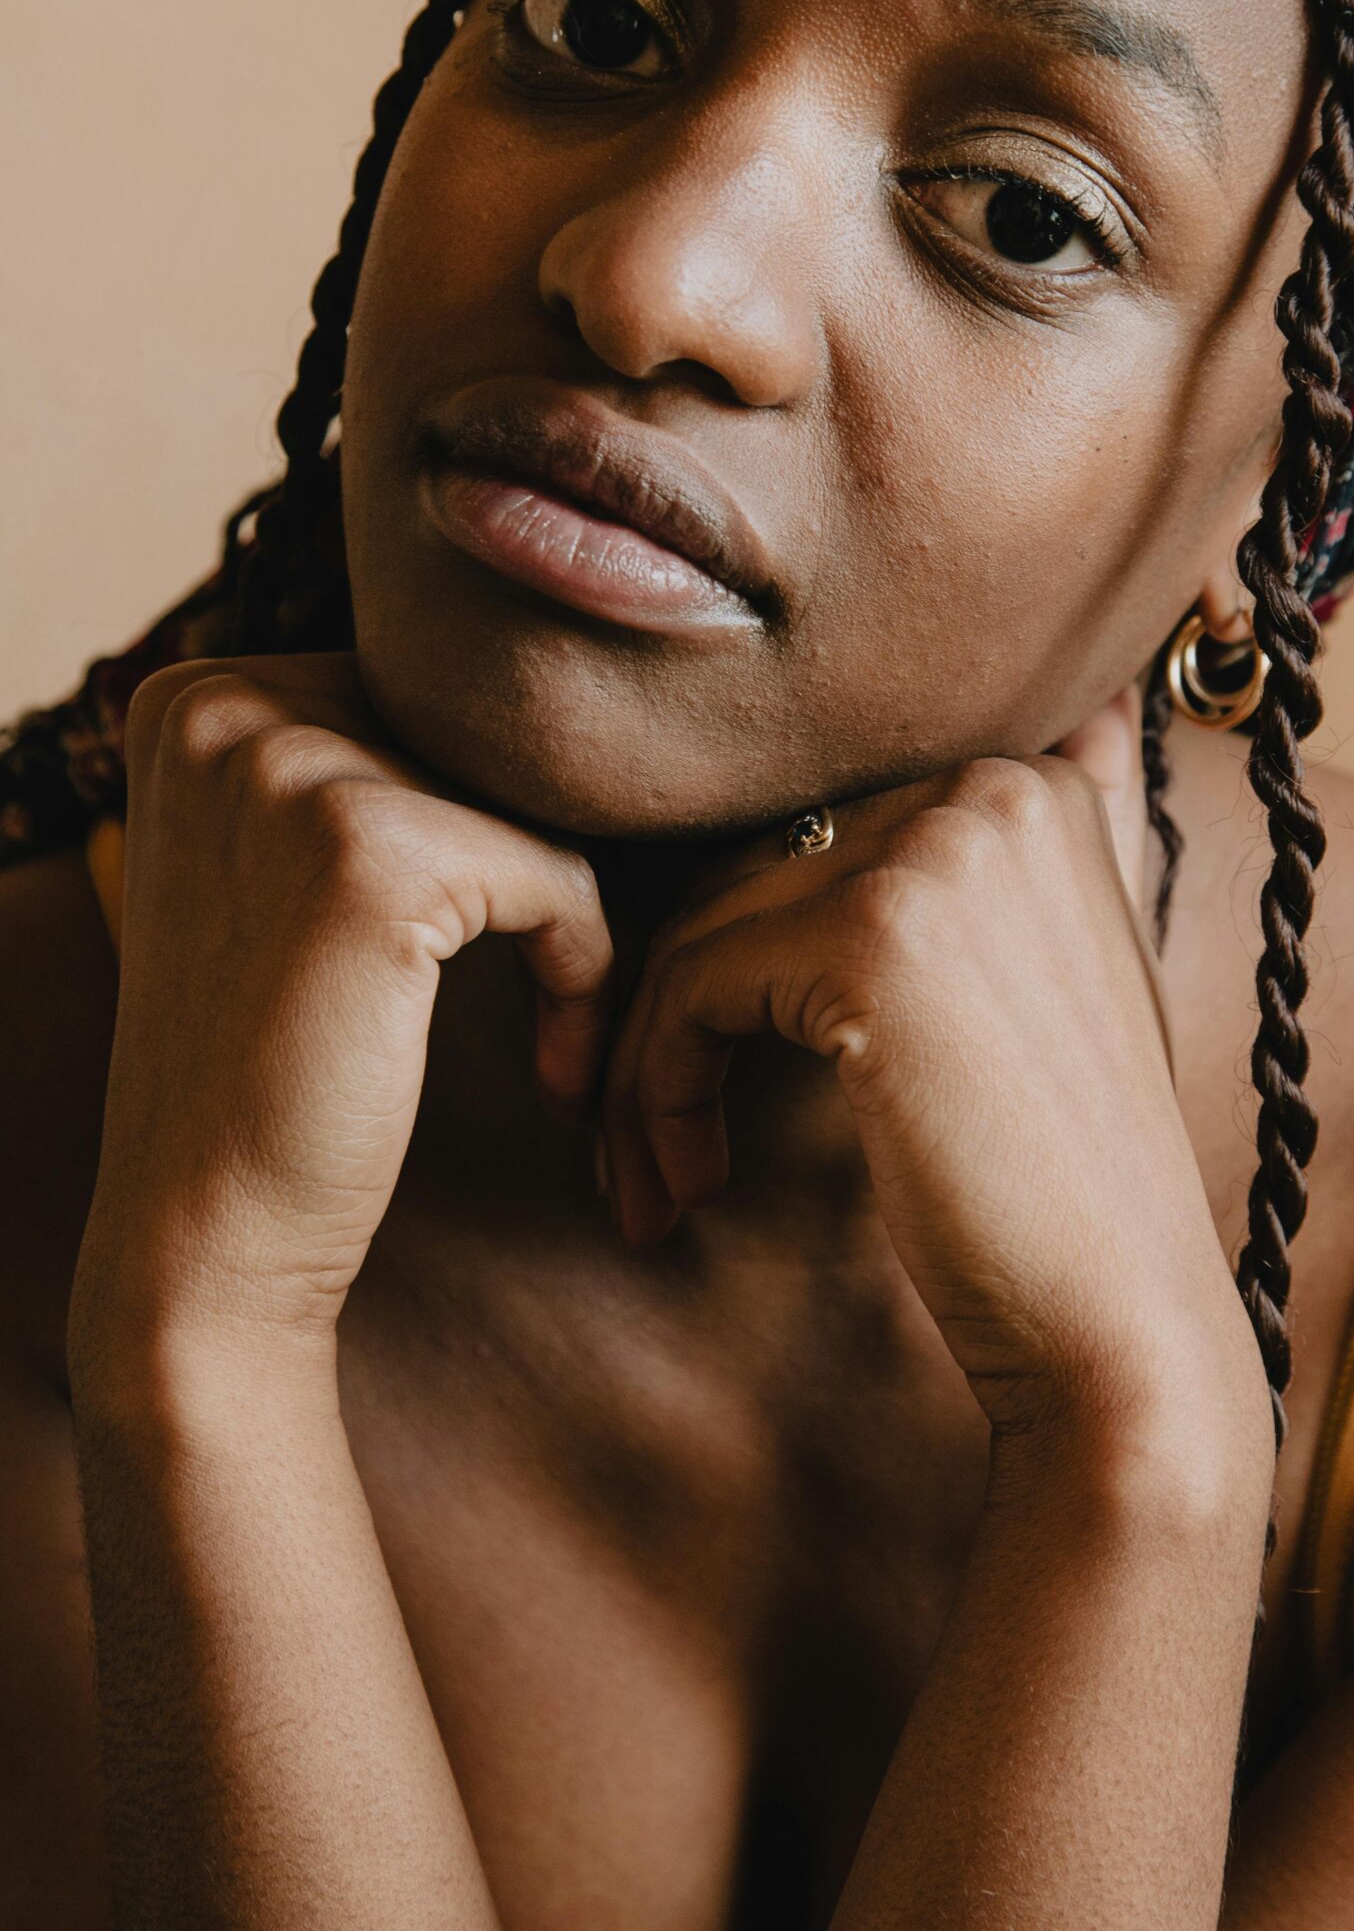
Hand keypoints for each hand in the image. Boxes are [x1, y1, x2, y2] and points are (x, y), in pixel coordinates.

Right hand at [72, 653, 611, 1362]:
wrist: (205, 1235)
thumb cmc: (270, 1065)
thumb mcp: (280, 871)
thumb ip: (365, 762)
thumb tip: (531, 700)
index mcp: (194, 694)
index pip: (425, 703)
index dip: (480, 827)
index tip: (472, 953)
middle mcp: (226, 708)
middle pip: (482, 747)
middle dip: (529, 872)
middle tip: (544, 1000)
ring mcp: (289, 768)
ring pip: (531, 807)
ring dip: (565, 932)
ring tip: (547, 1042)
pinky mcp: (368, 849)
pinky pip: (559, 877)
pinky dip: (582, 974)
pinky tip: (552, 1072)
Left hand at [603, 693, 1266, 1457]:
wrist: (1120, 1319)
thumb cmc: (1067, 1182)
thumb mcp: (1063, 983)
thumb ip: (1013, 874)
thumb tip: (1062, 741)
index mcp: (1035, 787)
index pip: (820, 841)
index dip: (758, 963)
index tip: (725, 1077)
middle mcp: (994, 789)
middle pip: (751, 876)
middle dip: (684, 1014)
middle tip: (654, 1142)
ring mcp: (936, 853)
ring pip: (705, 930)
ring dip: (652, 1066)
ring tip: (655, 1177)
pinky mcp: (870, 938)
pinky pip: (692, 985)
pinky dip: (659, 1090)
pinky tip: (686, 1181)